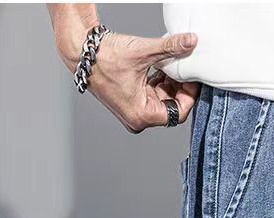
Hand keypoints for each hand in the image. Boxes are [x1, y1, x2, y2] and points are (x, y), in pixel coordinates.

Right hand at [56, 21, 199, 132]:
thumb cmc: (104, 57)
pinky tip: (157, 66)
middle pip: (170, 106)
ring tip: (167, 63)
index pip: (178, 112)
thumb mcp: (144, 52)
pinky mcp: (130, 102)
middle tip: (181, 66)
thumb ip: (171, 48)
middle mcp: (137, 119)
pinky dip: (157, 81)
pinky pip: (151, 95)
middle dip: (178, 86)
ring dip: (168, 82)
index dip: (189, 94)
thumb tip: (191, 42)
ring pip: (161, 100)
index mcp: (141, 115)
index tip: (192, 77)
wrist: (81, 52)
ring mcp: (133, 111)